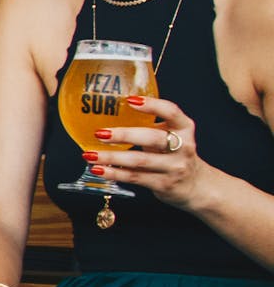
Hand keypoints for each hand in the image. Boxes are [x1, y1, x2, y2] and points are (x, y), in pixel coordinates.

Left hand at [83, 95, 200, 207]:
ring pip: (139, 161)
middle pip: (151, 138)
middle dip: (123, 135)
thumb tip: (113, 110)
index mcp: (184, 128)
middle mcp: (182, 147)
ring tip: (90, 154)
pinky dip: (114, 173)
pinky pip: (135, 177)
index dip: (151, 105)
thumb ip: (151, 123)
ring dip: (111, 157)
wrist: (196, 185)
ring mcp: (174, 168)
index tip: (130, 101)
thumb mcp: (172, 134)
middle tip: (100, 133)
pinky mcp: (163, 184)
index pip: (171, 112)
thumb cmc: (176, 153)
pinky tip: (98, 169)